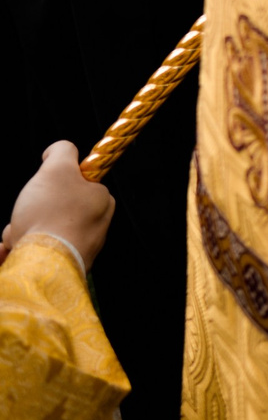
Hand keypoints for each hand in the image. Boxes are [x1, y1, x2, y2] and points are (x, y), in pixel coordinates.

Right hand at [2, 141, 114, 270]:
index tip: (38, 192)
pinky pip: (35, 253)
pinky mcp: (63, 268)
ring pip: (38, 232)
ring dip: (20, 233)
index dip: (47, 186)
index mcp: (102, 201)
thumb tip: (58, 150)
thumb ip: (61, 151)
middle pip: (50, 210)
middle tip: (22, 218)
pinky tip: (12, 253)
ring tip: (17, 239)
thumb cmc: (51, 214)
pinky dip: (20, 251)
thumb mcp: (57, 169)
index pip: (71, 184)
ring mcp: (81, 250)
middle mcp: (97, 227)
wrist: (43, 265)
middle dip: (28, 213)